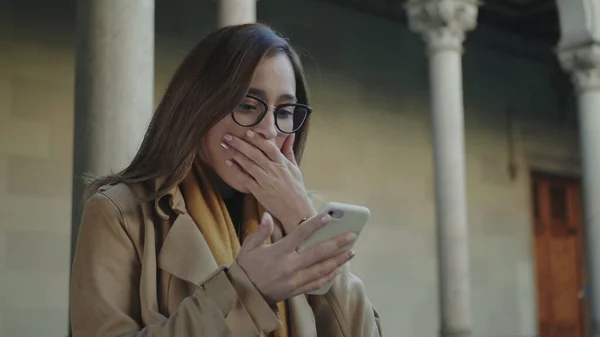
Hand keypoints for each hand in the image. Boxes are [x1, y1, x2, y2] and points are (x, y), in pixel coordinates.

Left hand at [222, 131, 315, 232]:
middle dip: (240, 144)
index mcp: (283, 164)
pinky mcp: (259, 192)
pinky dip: (237, 170)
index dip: (258, 139)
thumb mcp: (295, 168)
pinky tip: (229, 163)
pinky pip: (245, 179)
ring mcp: (265, 181)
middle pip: (255, 154)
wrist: (296, 210)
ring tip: (225, 146)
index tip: (247, 132)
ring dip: (235, 154)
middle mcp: (273, 171)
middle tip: (228, 136)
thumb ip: (289, 150)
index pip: (269, 148)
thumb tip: (290, 134)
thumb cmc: (296, 188)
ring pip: (248, 164)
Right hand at [236, 211, 355, 303]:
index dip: (315, 224)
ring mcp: (295, 280)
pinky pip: (317, 283)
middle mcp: (290, 266)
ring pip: (322, 269)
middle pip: (318, 253)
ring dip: (338, 260)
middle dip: (337, 243)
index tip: (328, 216)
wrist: (243, 295)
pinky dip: (330, 276)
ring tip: (351, 251)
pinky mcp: (297, 290)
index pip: (300, 235)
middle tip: (352, 235)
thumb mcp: (248, 247)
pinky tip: (338, 269)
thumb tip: (268, 216)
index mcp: (279, 252)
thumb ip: (261, 231)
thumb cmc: (246, 268)